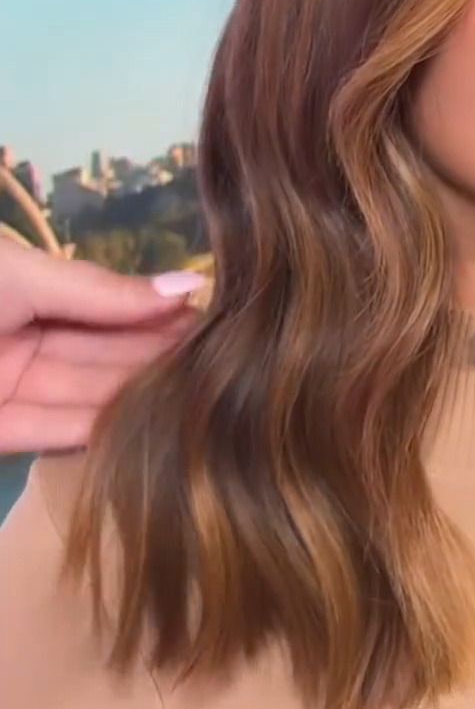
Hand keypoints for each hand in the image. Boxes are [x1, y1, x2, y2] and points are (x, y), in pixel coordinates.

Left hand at [0, 239, 205, 454]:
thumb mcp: (20, 276)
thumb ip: (100, 289)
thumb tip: (191, 284)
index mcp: (26, 293)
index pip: (104, 306)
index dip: (154, 314)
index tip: (213, 319)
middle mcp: (25, 341)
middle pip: (99, 353)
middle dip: (155, 356)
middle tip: (220, 362)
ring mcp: (11, 391)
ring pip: (83, 395)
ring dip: (136, 396)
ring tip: (199, 396)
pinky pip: (52, 432)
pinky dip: (97, 431)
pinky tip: (148, 427)